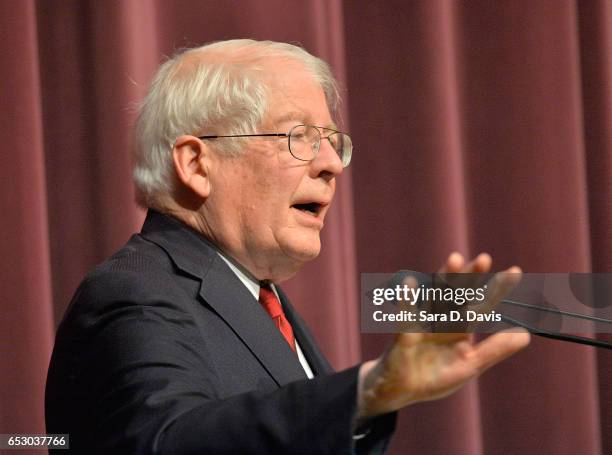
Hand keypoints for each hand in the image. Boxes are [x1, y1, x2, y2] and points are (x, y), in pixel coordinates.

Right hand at [357, 252, 530, 418]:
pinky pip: (406, 316)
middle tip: (485, 259)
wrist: (403, 389)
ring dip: (445, 278)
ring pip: (436, 297)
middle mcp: (444, 318)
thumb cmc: (436, 375)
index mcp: (462, 325)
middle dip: (471, 275)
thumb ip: (494, 349)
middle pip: (459, 292)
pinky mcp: (404, 334)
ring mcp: (424, 323)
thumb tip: (526, 334)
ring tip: (456, 259)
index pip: (482, 303)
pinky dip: (408, 301)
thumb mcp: (470, 365)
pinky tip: (411, 283)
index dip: (497, 289)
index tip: (515, 271)